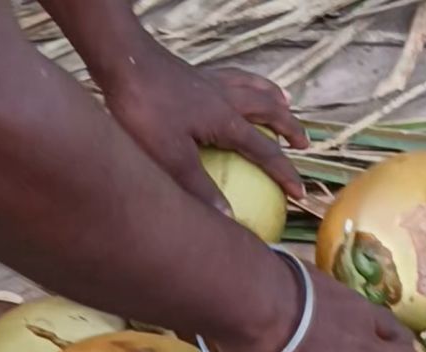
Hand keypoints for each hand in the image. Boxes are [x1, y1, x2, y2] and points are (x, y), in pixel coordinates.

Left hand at [100, 42, 308, 211]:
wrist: (122, 59)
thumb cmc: (145, 110)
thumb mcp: (172, 158)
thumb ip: (200, 188)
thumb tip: (228, 218)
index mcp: (227, 122)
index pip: (266, 152)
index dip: (285, 174)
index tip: (299, 194)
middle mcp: (226, 99)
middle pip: (270, 112)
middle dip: (289, 129)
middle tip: (303, 143)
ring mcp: (211, 82)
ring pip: (255, 88)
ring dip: (274, 98)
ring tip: (285, 104)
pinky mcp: (195, 73)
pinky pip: (232, 75)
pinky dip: (246, 80)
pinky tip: (240, 85)